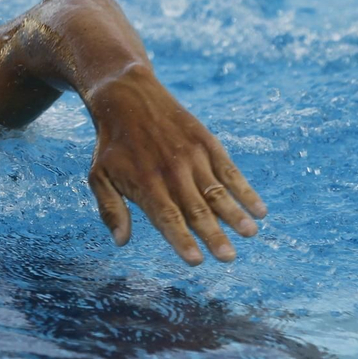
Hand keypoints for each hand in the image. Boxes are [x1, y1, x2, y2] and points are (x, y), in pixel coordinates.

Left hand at [83, 66, 267, 264]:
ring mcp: (192, 156)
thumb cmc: (112, 146)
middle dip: (213, 235)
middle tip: (228, 257)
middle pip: (196, 208)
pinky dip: (246, 190)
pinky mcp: (207, 143)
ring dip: (235, 214)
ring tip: (250, 233)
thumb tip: (121, 241)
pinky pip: (230, 171)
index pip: (167, 217)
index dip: (181, 239)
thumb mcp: (99, 176)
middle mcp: (171, 171)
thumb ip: (110, 209)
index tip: (196, 261)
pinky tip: (259, 209)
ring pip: (216, 190)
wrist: (128, 97)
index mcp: (145, 183)